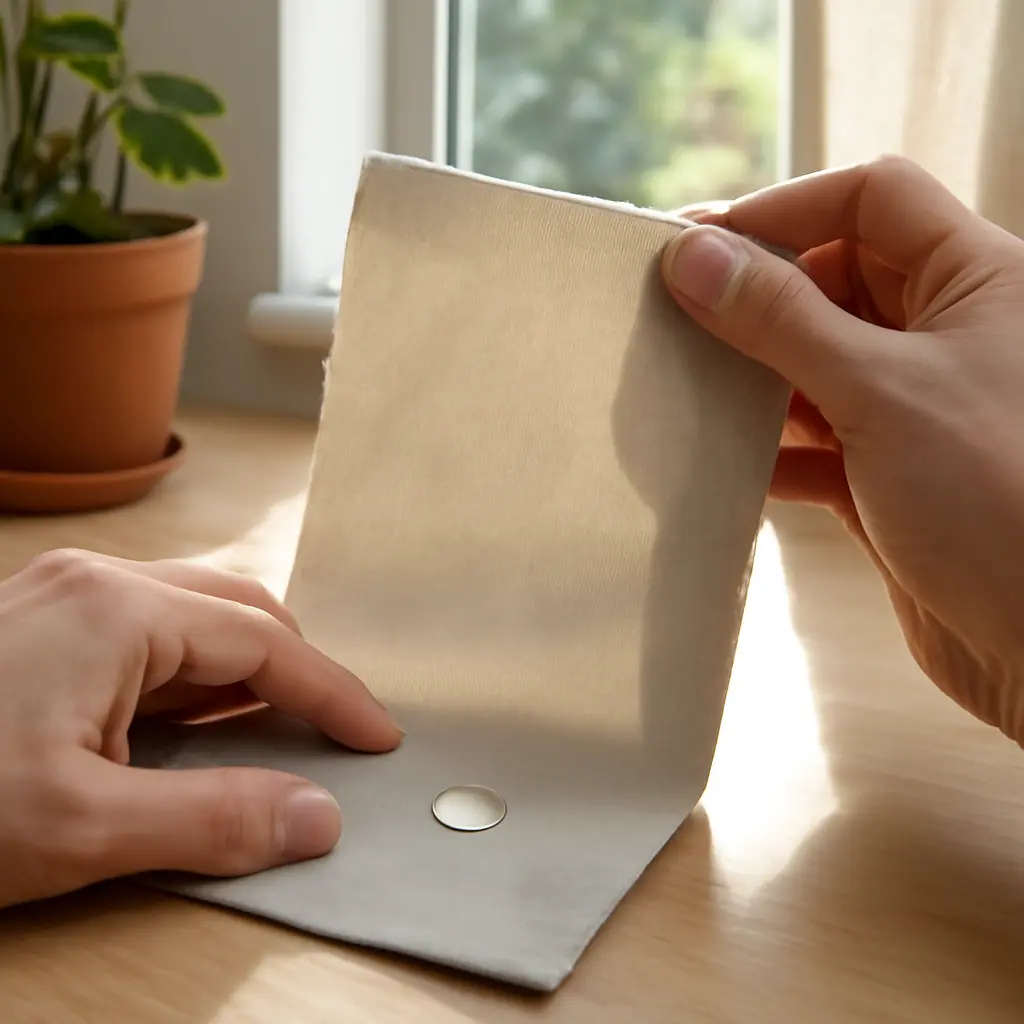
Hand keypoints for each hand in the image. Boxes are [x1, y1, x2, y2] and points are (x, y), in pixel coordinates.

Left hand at [0, 550, 402, 907]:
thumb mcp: (80, 828)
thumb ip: (212, 821)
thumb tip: (317, 819)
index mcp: (117, 609)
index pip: (264, 644)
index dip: (333, 694)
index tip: (378, 737)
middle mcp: (97, 582)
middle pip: (238, 609)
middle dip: (296, 671)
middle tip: (335, 732)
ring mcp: (64, 596)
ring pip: (196, 616)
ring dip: (248, 670)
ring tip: (282, 729)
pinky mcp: (43, 624)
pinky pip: (152, 635)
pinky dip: (198, 675)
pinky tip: (205, 719)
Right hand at [661, 155, 1023, 745]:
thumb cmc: (1000, 498)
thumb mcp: (882, 389)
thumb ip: (782, 319)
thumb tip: (697, 256)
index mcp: (977, 280)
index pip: (872, 198)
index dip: (786, 210)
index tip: (702, 245)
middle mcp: (947, 335)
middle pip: (834, 277)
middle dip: (758, 295)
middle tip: (677, 311)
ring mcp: (913, 407)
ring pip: (815, 361)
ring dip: (753, 372)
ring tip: (687, 381)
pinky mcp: (884, 474)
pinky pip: (810, 438)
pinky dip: (767, 446)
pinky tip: (725, 459)